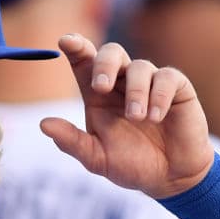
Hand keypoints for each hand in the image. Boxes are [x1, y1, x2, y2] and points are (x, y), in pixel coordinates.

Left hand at [40, 35, 214, 198]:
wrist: (170, 177)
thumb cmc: (131, 164)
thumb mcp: (97, 158)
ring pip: (139, 67)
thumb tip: (43, 124)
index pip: (84, 62)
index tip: (65, 41)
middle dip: (103, 64)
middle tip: (99, 87)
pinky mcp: (176, 88)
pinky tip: (155, 117)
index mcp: (98, 95)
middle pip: (111, 52)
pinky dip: (159, 96)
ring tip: (137, 119)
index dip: (75, 47)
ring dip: (135, 92)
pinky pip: (166, 78)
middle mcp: (122, 82)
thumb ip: (72, 141)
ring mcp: (150, 82)